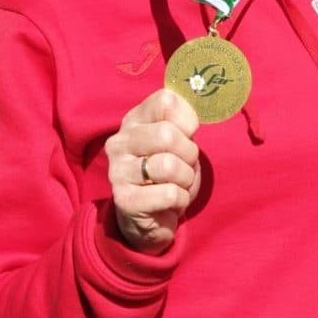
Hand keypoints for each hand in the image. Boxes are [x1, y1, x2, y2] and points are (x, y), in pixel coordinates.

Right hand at [104, 88, 200, 253]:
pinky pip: (169, 194)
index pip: (165, 101)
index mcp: (133, 120)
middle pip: (167, 134)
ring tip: (178, 184)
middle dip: (189, 154)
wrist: (149, 217)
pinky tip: (170, 201)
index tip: (188, 135)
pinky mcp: (124, 200)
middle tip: (185, 166)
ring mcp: (118, 171)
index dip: (187, 119)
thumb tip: (198, 100)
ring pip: (169, 166)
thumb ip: (183, 120)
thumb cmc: (168, 173)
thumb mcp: (177, 141)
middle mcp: (119, 142)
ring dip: (186, 179)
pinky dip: (180, 199)